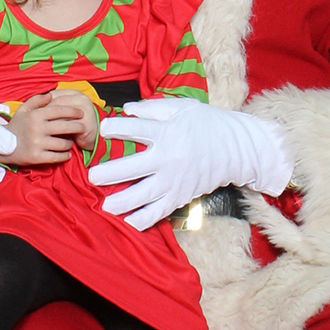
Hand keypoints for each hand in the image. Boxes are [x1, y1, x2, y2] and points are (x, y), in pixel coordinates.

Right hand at [0, 92, 96, 165]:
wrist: (2, 146)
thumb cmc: (17, 126)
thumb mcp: (23, 110)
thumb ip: (36, 100)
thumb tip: (51, 95)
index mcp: (35, 115)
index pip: (59, 110)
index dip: (72, 111)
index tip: (81, 113)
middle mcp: (37, 129)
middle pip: (65, 127)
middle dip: (78, 126)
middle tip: (83, 127)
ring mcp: (37, 144)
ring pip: (63, 144)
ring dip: (70, 143)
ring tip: (70, 142)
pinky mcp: (37, 157)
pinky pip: (57, 157)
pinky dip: (65, 156)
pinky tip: (67, 154)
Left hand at [87, 97, 292, 229]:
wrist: (237, 149)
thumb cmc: (207, 124)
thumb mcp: (182, 107)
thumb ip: (152, 108)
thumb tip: (126, 110)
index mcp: (167, 132)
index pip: (134, 130)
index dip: (114, 128)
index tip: (103, 130)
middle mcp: (168, 158)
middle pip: (132, 168)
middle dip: (109, 173)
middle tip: (92, 176)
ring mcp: (174, 180)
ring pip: (142, 195)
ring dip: (121, 202)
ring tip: (106, 205)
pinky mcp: (181, 196)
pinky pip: (159, 212)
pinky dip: (143, 220)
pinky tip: (128, 222)